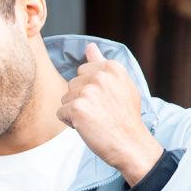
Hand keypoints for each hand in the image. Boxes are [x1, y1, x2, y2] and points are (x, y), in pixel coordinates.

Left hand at [57, 42, 162, 185]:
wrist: (130, 144)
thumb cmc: (125, 117)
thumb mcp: (121, 85)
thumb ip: (102, 64)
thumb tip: (89, 46)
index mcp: (111, 67)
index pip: (83, 70)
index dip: (90, 89)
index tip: (105, 101)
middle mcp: (99, 75)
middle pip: (72, 85)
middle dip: (80, 100)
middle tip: (100, 113)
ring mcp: (87, 91)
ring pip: (65, 99)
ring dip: (74, 112)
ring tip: (95, 120)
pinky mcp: (76, 108)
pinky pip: (60, 113)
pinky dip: (70, 123)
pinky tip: (87, 127)